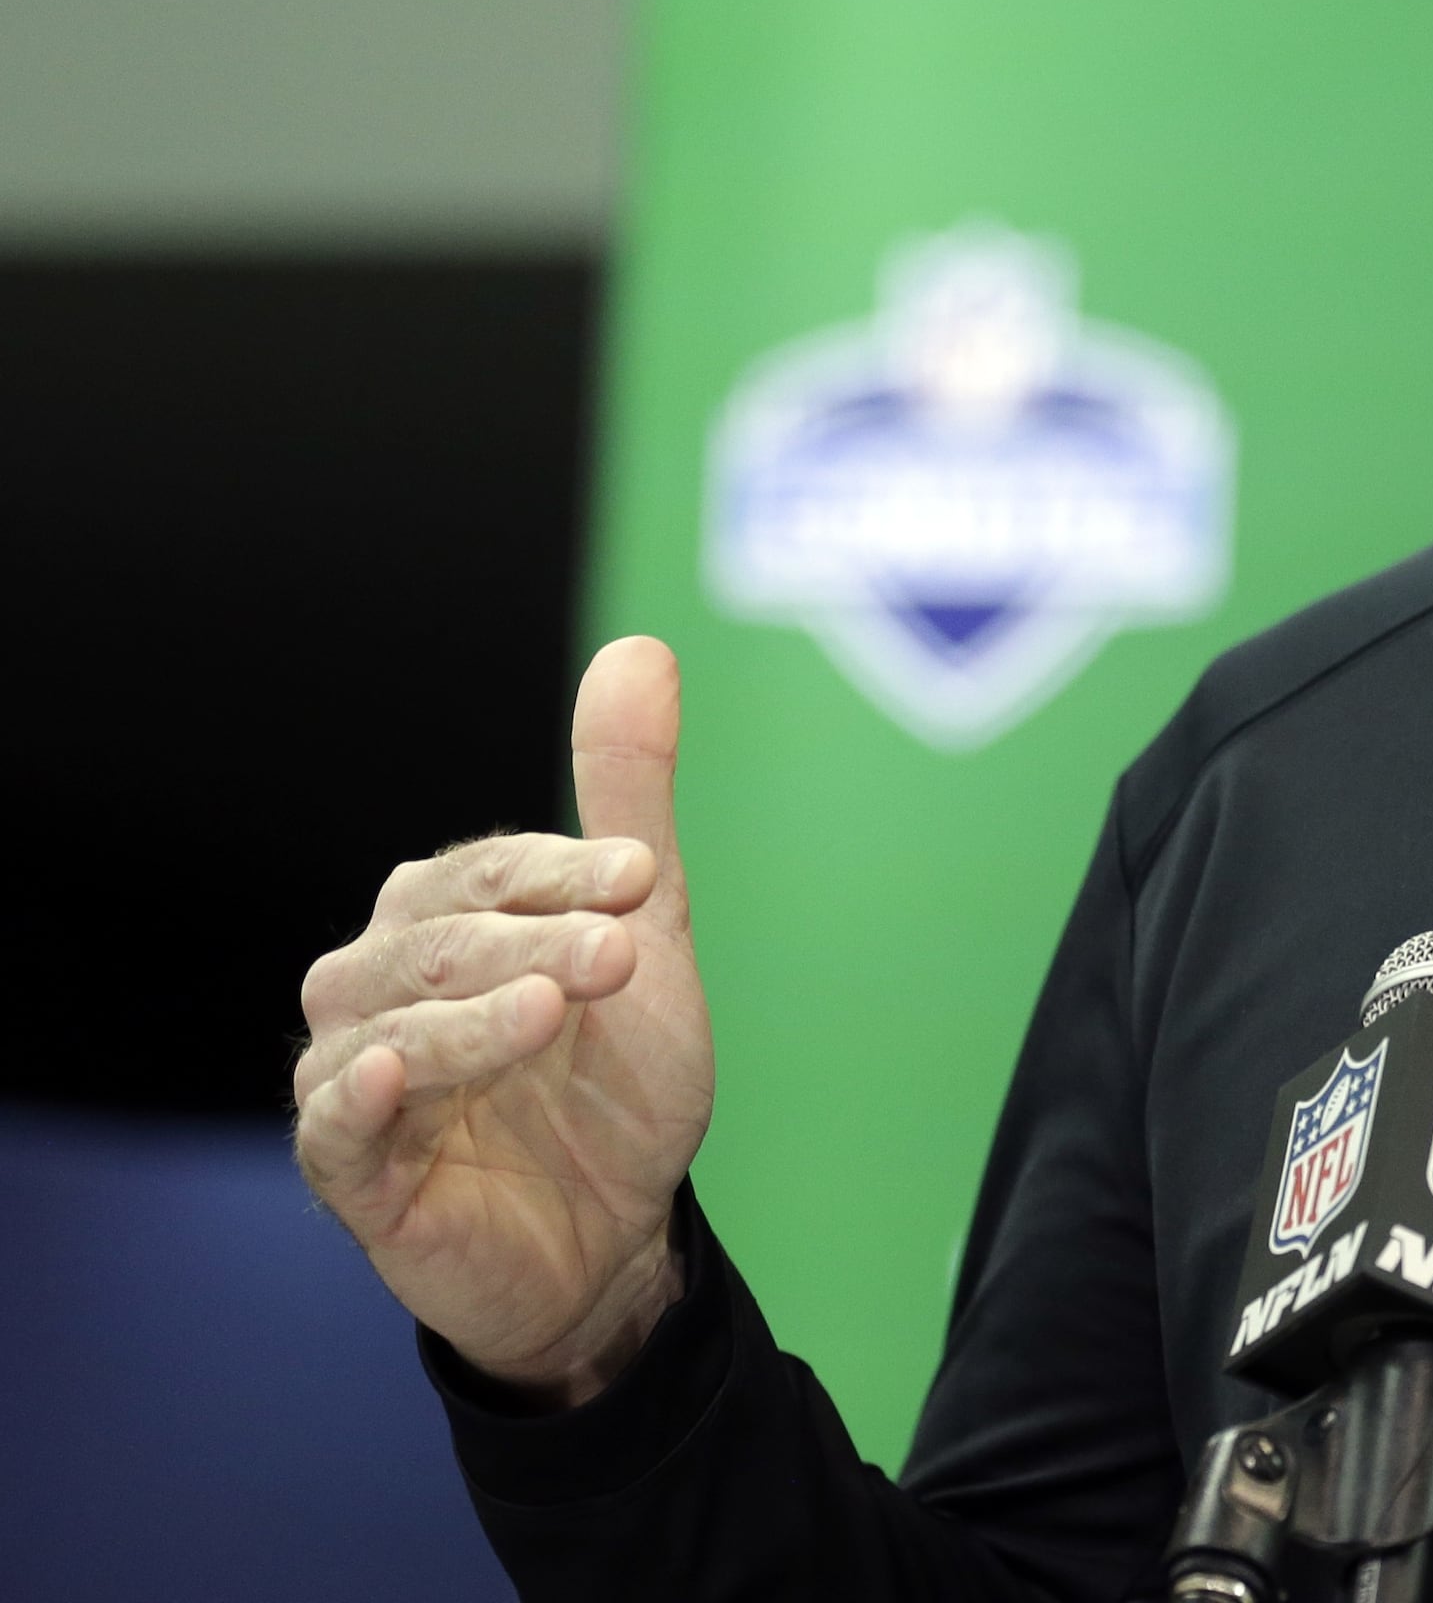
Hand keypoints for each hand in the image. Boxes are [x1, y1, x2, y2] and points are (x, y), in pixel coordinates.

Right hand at [293, 636, 715, 1406]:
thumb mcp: (642, 934)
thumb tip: (641, 650)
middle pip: (437, 940)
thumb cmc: (614, 1081)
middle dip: (535, 940)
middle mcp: (378, 985)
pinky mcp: (351, 1170)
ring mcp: (356, 1076)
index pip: (481, 871)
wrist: (618, 1235)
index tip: (646, 878)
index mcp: (438, 921)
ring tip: (555, 1010)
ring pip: (390, 1023)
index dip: (561, 869)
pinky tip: (400, 1070)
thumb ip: (628, 800)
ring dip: (475, 1012)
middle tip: (626, 952)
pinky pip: (333, 1122)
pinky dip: (360, 1093)